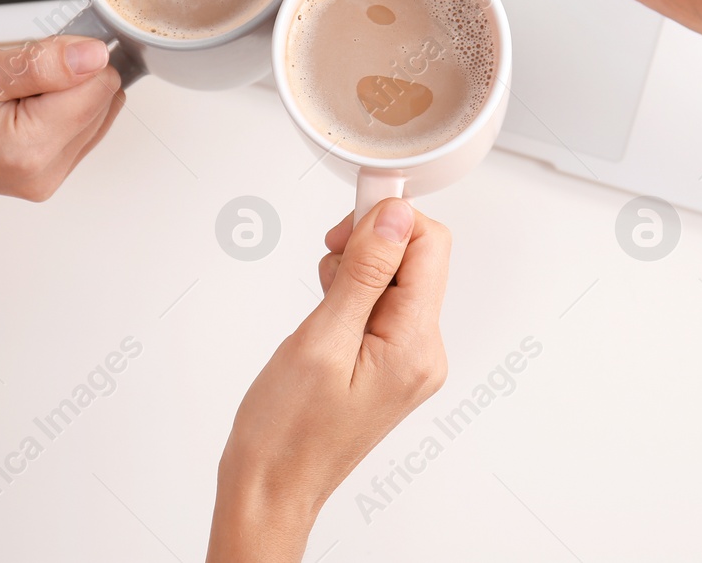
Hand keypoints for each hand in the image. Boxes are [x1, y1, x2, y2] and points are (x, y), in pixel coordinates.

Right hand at [0, 36, 124, 199]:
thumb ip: (43, 64)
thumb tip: (95, 55)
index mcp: (31, 151)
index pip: (99, 86)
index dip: (70, 57)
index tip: (31, 55)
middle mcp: (43, 173)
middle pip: (101, 100)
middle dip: (67, 75)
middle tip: (9, 75)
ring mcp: (42, 177)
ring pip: (92, 112)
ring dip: (60, 90)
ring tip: (5, 90)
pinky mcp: (37, 172)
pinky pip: (74, 126)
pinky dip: (53, 105)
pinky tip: (12, 102)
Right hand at [208, 199, 450, 562]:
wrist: (271, 484)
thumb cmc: (286, 431)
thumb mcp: (321, 338)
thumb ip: (364, 273)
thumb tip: (393, 217)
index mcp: (416, 347)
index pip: (430, 246)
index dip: (387, 222)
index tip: (345, 225)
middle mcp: (424, 353)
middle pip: (416, 259)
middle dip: (368, 249)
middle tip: (326, 272)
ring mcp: (409, 359)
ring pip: (397, 278)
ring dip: (356, 274)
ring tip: (322, 308)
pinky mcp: (391, 361)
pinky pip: (384, 305)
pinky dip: (352, 296)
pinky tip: (327, 319)